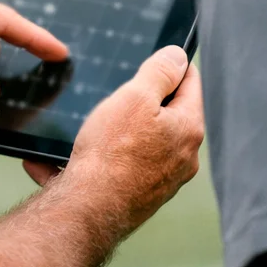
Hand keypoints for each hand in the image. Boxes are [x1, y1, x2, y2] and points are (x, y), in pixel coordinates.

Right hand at [54, 46, 203, 227]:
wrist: (87, 211)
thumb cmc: (111, 154)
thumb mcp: (135, 97)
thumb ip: (160, 72)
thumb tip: (178, 56)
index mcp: (188, 128)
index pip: (191, 83)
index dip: (172, 65)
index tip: (157, 58)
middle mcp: (183, 158)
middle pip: (167, 113)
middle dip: (142, 100)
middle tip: (116, 95)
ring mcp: (162, 180)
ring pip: (143, 141)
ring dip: (119, 131)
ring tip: (93, 128)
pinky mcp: (140, 196)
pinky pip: (123, 166)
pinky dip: (104, 158)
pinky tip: (75, 157)